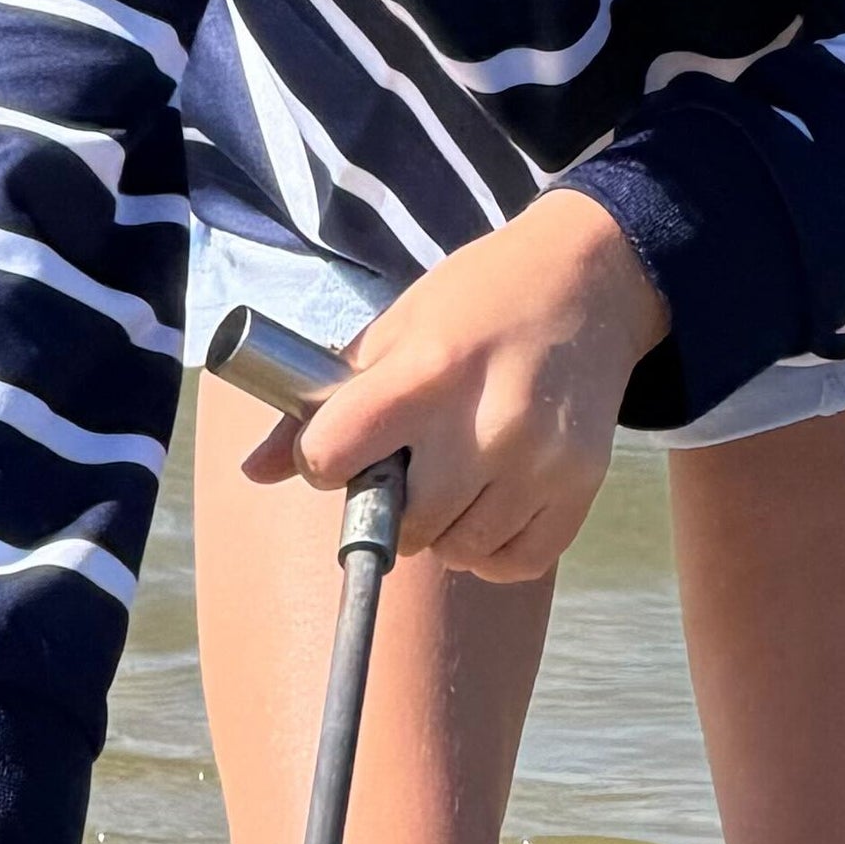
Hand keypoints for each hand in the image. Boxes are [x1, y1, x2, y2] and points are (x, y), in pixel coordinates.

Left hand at [284, 190, 665, 581]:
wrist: (589, 279)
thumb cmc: (477, 301)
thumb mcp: (393, 330)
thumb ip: (324, 405)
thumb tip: (255, 473)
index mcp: (428, 371)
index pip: (335, 456)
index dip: (327, 459)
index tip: (346, 446)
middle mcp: (487, 422)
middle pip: (403, 523)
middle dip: (392, 503)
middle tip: (411, 462)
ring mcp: (541, 460)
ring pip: (459, 550)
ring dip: (445, 529)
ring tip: (458, 475)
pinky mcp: (582, 485)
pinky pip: (515, 564)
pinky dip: (494, 550)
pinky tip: (494, 501)